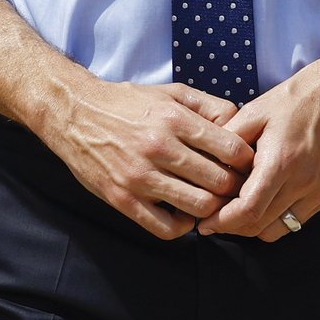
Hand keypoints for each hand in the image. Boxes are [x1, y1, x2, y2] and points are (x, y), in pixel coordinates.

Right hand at [36, 79, 246, 240]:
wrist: (74, 113)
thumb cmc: (126, 103)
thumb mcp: (169, 92)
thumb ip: (208, 105)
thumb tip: (239, 125)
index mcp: (173, 118)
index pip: (231, 149)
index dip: (246, 161)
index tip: (244, 165)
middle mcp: (158, 147)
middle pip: (220, 182)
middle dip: (234, 187)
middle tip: (233, 188)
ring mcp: (139, 176)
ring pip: (199, 207)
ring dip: (212, 208)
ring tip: (210, 200)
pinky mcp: (123, 199)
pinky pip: (167, 228)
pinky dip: (184, 226)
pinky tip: (184, 213)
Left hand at [199, 41, 319, 241]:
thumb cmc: (298, 98)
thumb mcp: (255, 111)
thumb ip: (229, 139)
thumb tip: (208, 163)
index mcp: (281, 161)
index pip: (248, 209)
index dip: (223, 221)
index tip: (205, 223)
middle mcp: (302, 183)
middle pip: (260, 225)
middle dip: (231, 227)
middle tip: (212, 218)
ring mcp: (316, 191)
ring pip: (277, 230)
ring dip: (252, 228)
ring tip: (234, 213)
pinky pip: (295, 222)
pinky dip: (274, 222)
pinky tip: (260, 205)